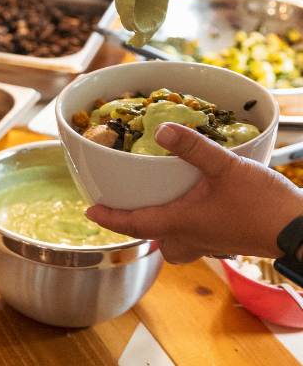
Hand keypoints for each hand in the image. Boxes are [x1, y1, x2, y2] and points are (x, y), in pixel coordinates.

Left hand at [85, 123, 302, 263]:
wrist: (301, 231)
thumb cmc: (263, 205)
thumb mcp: (225, 167)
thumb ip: (193, 147)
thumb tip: (161, 129)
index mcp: (181, 222)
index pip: (134, 224)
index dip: (109, 218)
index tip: (89, 211)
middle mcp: (191, 237)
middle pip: (152, 238)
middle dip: (133, 225)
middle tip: (121, 207)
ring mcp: (209, 242)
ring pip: (173, 241)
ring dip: (159, 227)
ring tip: (154, 205)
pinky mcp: (224, 239)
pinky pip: (192, 237)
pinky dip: (182, 224)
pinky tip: (191, 204)